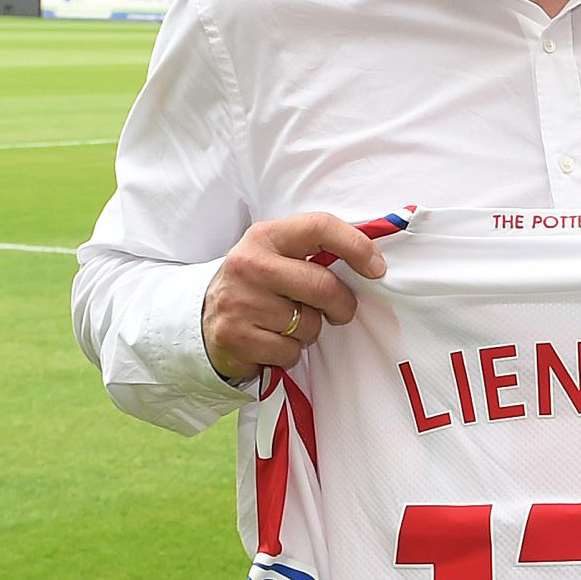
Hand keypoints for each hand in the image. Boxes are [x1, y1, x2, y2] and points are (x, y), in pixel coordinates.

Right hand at [203, 211, 390, 385]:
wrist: (203, 318)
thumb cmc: (256, 284)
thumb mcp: (276, 254)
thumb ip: (315, 251)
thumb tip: (373, 262)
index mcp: (265, 236)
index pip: (320, 227)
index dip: (356, 246)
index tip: (377, 268)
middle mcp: (249, 265)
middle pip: (323, 285)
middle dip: (342, 304)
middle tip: (339, 311)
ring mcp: (240, 302)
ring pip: (308, 324)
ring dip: (310, 331)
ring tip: (287, 323)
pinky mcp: (235, 337)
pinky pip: (289, 352)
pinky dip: (289, 352)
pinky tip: (271, 341)